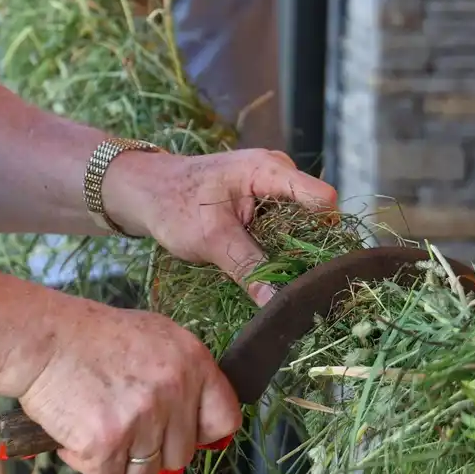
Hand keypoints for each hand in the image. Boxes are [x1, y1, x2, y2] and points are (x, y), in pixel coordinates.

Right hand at [16, 300, 241, 473]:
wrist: (41, 339)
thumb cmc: (90, 337)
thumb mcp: (152, 336)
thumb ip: (181, 374)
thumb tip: (197, 418)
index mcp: (192, 362)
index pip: (225, 419)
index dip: (202, 431)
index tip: (181, 431)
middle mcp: (174, 391)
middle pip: (181, 454)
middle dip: (152, 447)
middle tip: (122, 421)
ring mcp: (142, 419)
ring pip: (146, 472)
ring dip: (121, 458)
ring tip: (96, 423)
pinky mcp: (107, 443)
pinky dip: (88, 462)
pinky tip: (74, 432)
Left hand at [101, 149, 337, 302]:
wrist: (147, 192)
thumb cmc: (174, 205)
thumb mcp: (212, 240)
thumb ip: (249, 269)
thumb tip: (279, 303)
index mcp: (270, 170)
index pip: (321, 200)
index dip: (327, 235)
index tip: (322, 274)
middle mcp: (279, 174)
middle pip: (316, 216)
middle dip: (311, 252)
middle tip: (305, 292)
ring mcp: (274, 189)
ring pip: (301, 227)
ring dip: (295, 255)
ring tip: (289, 289)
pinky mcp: (265, 204)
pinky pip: (285, 229)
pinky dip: (280, 251)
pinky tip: (274, 275)